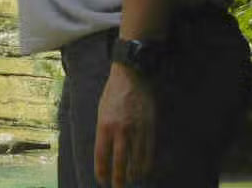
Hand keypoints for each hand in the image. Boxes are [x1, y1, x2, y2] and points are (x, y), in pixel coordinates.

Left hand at [94, 63, 156, 187]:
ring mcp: (137, 129)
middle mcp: (120, 129)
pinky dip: (146, 163)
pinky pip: (148, 150)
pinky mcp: (149, 126)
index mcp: (105, 125)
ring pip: (136, 159)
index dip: (102, 171)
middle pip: (120, 162)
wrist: (132, 75)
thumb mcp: (102, 111)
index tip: (102, 180)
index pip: (102, 155)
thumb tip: (106, 152)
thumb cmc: (113, 93)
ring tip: (131, 179)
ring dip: (133, 173)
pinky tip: (144, 169)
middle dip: (118, 179)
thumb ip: (104, 131)